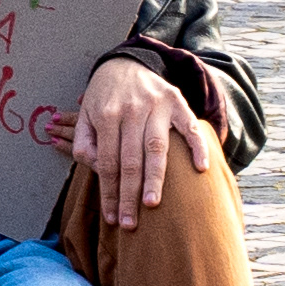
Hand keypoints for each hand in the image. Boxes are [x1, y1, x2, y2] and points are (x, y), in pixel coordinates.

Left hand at [72, 61, 213, 230]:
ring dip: (156, 178)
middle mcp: (132, 110)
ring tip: (153, 205)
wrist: (126, 61)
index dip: (109, 192)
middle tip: (131, 224)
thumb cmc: (104, 97)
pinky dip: (197, 147)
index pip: (107, 162)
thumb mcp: (85, 115)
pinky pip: (190, 126)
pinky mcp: (177, 101)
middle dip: (130, 195)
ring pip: (157, 148)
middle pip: (130, 160)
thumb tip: (95, 169)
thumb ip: (84, 143)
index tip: (112, 218)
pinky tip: (200, 168)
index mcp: (106, 115)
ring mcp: (157, 106)